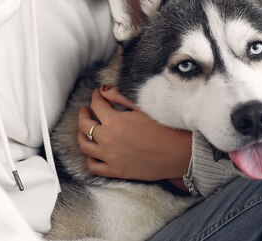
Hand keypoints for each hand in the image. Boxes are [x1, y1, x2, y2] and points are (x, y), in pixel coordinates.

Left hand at [77, 86, 191, 181]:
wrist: (180, 154)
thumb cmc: (165, 128)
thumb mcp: (142, 107)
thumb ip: (120, 97)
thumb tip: (104, 90)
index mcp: (114, 121)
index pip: (97, 104)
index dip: (96, 96)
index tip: (99, 93)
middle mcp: (107, 140)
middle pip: (85, 125)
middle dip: (84, 113)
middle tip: (86, 109)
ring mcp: (110, 157)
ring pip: (84, 146)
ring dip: (81, 134)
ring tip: (85, 128)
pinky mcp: (116, 171)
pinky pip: (94, 167)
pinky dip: (90, 158)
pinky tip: (93, 151)